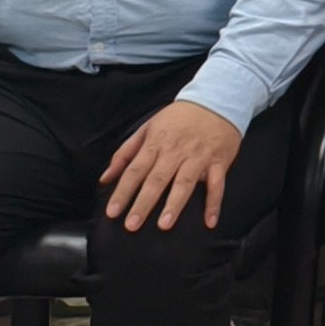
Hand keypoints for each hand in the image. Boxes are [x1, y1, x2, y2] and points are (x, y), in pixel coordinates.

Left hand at [99, 99, 246, 232]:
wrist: (216, 100)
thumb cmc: (178, 118)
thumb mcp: (148, 128)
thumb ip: (125, 153)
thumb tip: (105, 178)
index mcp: (156, 143)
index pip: (135, 171)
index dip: (123, 192)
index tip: (113, 212)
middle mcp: (176, 151)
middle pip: (157, 179)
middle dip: (144, 203)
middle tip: (132, 225)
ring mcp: (199, 157)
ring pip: (185, 182)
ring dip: (175, 204)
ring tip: (164, 225)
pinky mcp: (219, 161)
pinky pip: (217, 184)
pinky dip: (214, 203)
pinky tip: (210, 222)